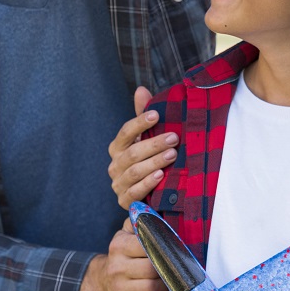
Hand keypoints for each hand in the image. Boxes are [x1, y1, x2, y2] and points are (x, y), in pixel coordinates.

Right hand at [79, 219, 168, 290]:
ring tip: (175, 280)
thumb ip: (139, 221)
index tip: (175, 248)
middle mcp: (116, 269)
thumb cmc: (122, 256)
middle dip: (169, 268)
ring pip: (152, 288)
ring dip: (168, 285)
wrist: (100, 284)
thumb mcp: (125, 235)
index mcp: (118, 247)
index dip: (164, 247)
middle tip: (179, 267)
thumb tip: (154, 211)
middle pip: (152, 269)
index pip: (146, 244)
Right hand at [108, 86, 179, 208]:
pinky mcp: (125, 201)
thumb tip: (141, 89)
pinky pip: (134, 192)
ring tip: (172, 154)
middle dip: (154, 144)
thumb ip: (143, 116)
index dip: (140, 123)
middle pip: (132, 153)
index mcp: (118, 147)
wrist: (146, 193)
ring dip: (154, 162)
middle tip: (174, 138)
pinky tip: (160, 175)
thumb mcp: (146, 137)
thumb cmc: (146, 159)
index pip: (126, 132)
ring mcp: (118, 183)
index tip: (156, 115)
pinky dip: (147, 183)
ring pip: (134, 171)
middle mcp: (115, 165)